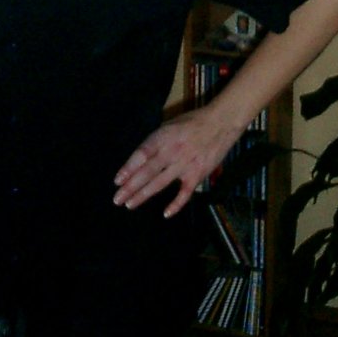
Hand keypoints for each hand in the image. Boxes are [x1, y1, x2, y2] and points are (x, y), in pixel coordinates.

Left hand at [113, 108, 240, 218]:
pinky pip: (185, 193)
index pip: (141, 155)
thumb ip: (156, 142)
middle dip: (130, 187)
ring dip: (144, 195)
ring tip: (129, 205)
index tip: (117, 181)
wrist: (220, 123)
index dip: (128, 168)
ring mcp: (184, 164)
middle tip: (117, 199)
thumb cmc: (192, 122)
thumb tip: (141, 158)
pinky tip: (166, 214)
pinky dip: (176, 204)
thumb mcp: (169, 125)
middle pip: (147, 172)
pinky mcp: (198, 174)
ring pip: (160, 183)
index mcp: (162, 137)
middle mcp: (171, 152)